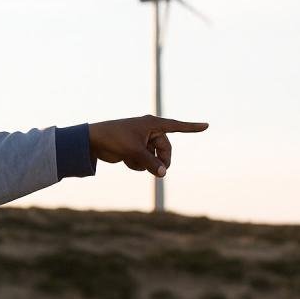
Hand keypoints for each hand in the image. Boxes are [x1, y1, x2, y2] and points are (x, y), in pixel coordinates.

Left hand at [89, 115, 207, 176]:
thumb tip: (164, 174)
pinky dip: (138, 164)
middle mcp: (149, 131)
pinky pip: (144, 162)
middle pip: (166, 150)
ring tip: (132, 159)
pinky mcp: (135, 150)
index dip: (191, 127)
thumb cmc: (114, 139)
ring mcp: (142, 141)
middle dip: (161, 161)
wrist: (93, 141)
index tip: (206, 125)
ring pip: (154, 158)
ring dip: (146, 163)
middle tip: (159, 172)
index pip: (176, 126)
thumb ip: (151, 163)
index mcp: (151, 124)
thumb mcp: (135, 151)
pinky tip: (126, 160)